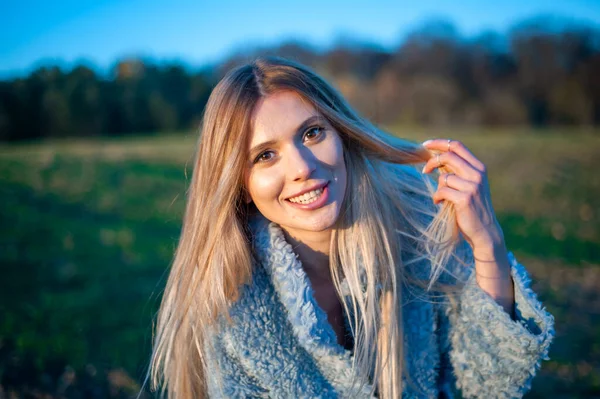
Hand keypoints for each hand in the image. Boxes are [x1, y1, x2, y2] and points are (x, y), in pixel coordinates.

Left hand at [421, 139, 513, 315]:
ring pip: (443, 177)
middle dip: (432, 162)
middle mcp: (477, 174)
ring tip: (442, 199)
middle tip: (424, 171)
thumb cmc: (472, 208)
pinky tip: (440, 204)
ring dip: (438, 189)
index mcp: (479, 168)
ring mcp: (472, 186)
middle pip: (448, 157)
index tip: (425, 145)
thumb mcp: (468, 186)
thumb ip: (457, 172)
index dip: (439, 143)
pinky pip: (441, 191)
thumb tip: (436, 159)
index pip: (457, 146)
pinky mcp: (465, 198)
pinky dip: (437, 198)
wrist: (484, 232)